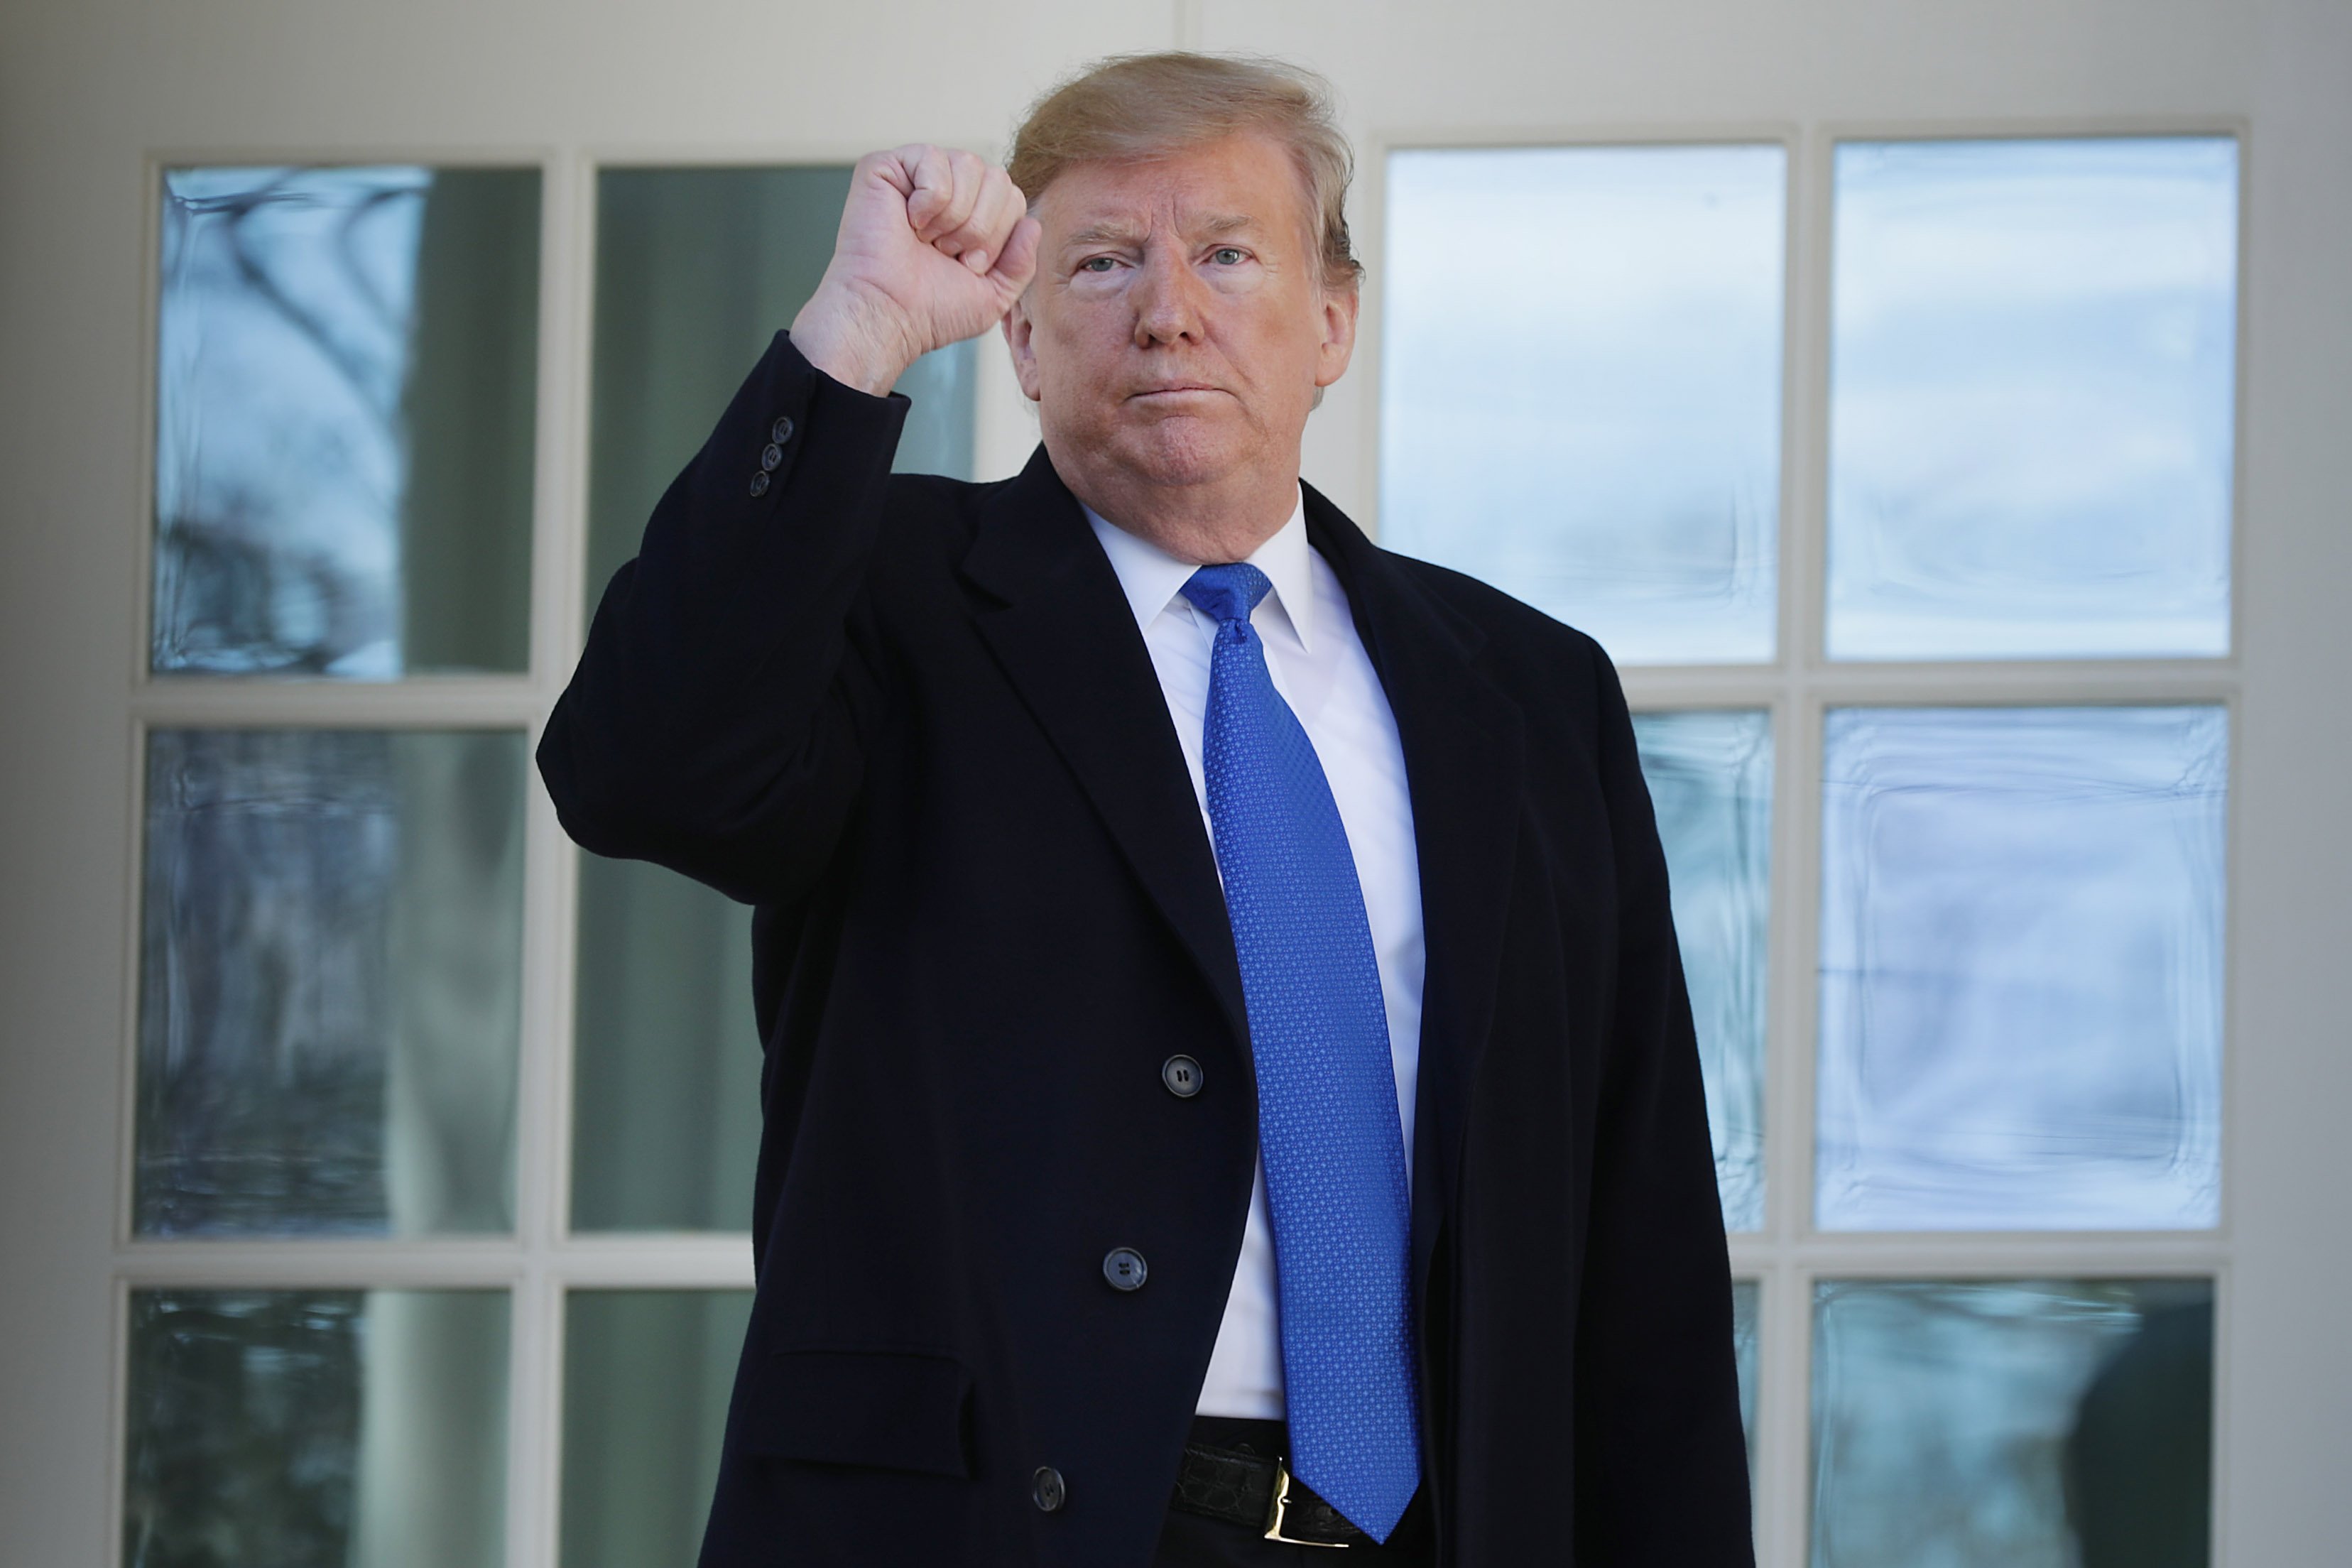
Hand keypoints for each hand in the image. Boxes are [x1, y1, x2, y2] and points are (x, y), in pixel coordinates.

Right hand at [791, 145, 1041, 395]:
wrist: (888, 316)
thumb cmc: (932, 310)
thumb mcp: (994, 296)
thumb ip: (1022, 263)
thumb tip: (1032, 223)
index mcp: (972, 213)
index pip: (1013, 197)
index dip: (999, 234)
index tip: (969, 265)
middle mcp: (948, 188)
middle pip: (998, 177)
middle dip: (980, 226)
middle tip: (947, 253)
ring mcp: (917, 174)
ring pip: (969, 164)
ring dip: (955, 215)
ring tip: (928, 239)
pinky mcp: (886, 166)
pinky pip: (933, 158)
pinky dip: (929, 200)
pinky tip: (909, 221)